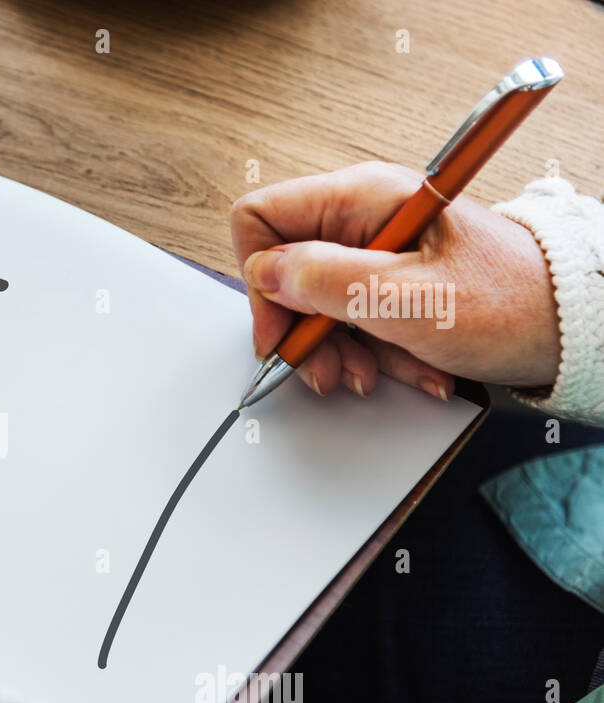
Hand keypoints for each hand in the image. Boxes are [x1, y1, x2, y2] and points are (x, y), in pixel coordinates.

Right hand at [230, 161, 561, 398]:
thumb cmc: (511, 303)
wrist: (573, 324)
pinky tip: (409, 367)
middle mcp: (362, 217)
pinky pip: (354, 320)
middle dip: (305, 331)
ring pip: (318, 305)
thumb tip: (267, 274)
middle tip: (331, 368)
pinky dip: (375, 352)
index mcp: (362, 199)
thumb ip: (328, 282)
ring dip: (343, 351)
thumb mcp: (409, 300)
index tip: (283, 330)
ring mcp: (376, 250)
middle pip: (287, 272)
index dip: (261, 280)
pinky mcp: (391, 280)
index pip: (261, 219)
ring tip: (379, 373)